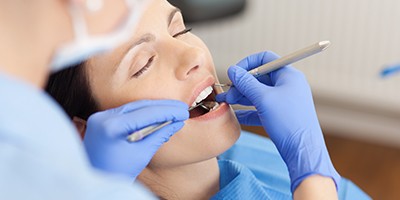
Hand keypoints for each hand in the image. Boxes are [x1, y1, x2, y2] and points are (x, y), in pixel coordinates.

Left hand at [83, 100, 188, 179]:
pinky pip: (126, 112)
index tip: (183, 112)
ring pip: (133, 107)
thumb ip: (160, 135)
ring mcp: (100, 117)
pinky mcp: (102, 120)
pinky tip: (157, 116)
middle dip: (163, 107)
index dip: (168, 111)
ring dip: (154, 109)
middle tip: (181, 108)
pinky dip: (143, 114)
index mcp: (111, 127)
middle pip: (139, 106)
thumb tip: (177, 122)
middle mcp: (103, 117)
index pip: (146, 113)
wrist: (97, 180)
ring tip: (173, 111)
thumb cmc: (118, 173)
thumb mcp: (142, 154)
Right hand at [216, 51, 339, 191]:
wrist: (302, 151)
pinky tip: (235, 115)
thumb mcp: (264, 99)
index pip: (265, 59)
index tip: (234, 73)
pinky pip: (260, 108)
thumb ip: (246, 83)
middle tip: (226, 93)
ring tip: (225, 103)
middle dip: (240, 84)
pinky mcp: (280, 115)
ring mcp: (284, 101)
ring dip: (241, 97)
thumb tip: (232, 70)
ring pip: (258, 93)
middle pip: (259, 77)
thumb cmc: (288, 122)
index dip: (247, 64)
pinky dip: (247, 110)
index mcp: (288, 76)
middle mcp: (287, 86)